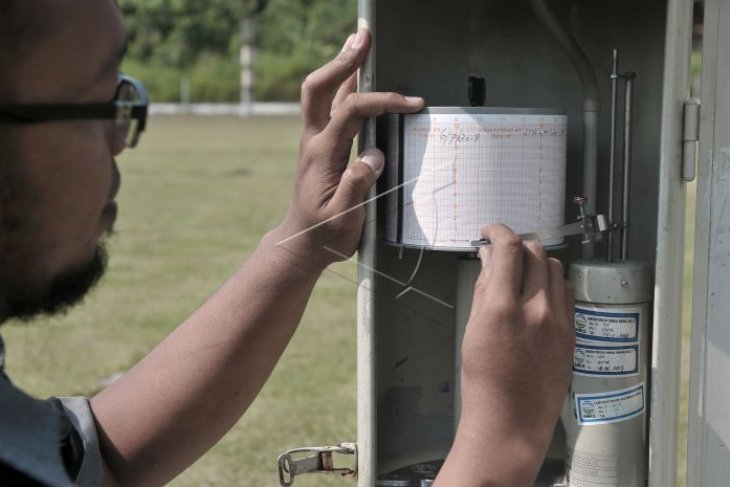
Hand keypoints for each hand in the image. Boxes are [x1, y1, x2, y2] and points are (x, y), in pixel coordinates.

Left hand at [274, 28, 423, 268]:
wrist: (301, 243)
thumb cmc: (324, 234)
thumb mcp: (343, 219)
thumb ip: (356, 187)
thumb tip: (374, 155)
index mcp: (321, 156)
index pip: (351, 113)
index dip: (382, 101)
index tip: (412, 103)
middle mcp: (313, 141)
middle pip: (320, 88)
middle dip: (343, 60)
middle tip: (364, 37)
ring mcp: (315, 140)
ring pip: (323, 92)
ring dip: (341, 65)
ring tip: (359, 40)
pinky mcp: (321, 145)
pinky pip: (329, 106)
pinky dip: (343, 84)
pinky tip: (355, 74)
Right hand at [437, 224, 574, 486]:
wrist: (510, 420)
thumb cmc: (483, 379)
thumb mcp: (473, 328)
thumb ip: (483, 288)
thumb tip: (488, 257)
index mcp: (503, 308)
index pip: (508, 248)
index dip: (498, 230)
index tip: (489, 230)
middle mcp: (536, 309)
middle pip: (536, 252)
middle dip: (517, 244)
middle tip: (502, 252)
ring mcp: (559, 321)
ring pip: (555, 268)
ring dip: (536, 261)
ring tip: (520, 272)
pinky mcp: (572, 333)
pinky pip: (566, 292)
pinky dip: (551, 282)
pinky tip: (537, 293)